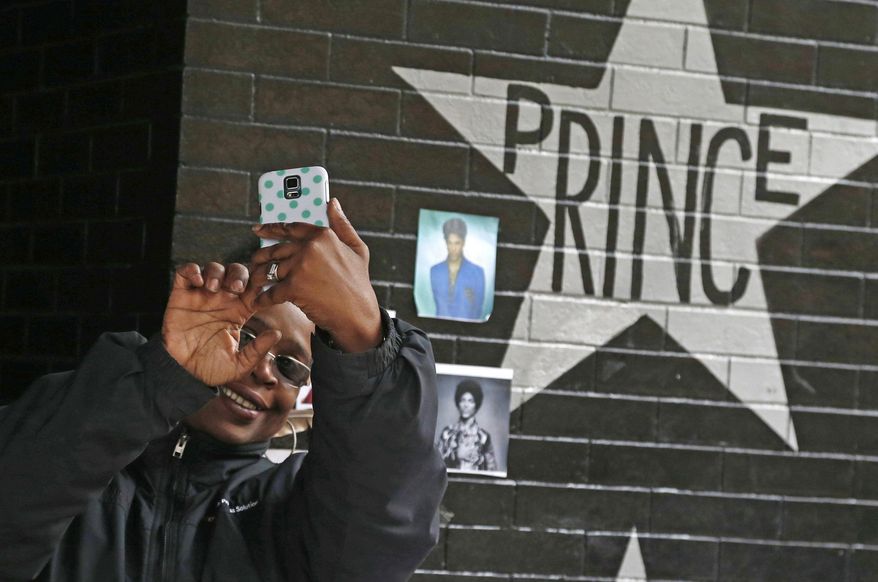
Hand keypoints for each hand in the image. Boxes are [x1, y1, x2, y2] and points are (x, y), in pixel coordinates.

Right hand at [162, 262, 279, 385]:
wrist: (182, 372)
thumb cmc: (211, 367)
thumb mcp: (239, 365)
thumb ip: (257, 351)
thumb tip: (276, 334)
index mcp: (240, 311)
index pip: (254, 288)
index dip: (260, 285)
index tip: (260, 293)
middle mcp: (223, 299)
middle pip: (236, 272)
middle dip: (239, 275)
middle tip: (237, 288)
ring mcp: (202, 295)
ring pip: (214, 268)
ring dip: (216, 272)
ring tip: (213, 288)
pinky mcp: (181, 295)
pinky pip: (185, 273)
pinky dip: (191, 270)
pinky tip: (197, 281)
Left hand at [250, 198, 381, 352]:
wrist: (357, 314)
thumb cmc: (358, 282)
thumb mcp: (357, 249)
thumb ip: (342, 224)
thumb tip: (331, 202)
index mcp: (323, 235)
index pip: (291, 227)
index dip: (271, 228)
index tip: (258, 229)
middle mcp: (310, 247)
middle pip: (276, 249)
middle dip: (261, 256)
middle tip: (254, 261)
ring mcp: (300, 266)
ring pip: (270, 269)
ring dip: (260, 277)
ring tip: (255, 283)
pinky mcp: (293, 287)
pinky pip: (270, 291)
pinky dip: (263, 298)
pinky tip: (259, 301)